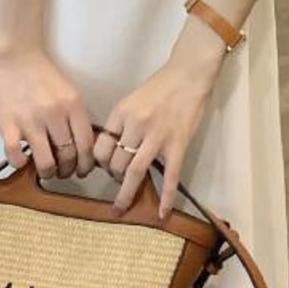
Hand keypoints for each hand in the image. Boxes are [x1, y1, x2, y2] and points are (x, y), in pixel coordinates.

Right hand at [0, 42, 93, 179]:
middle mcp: (54, 114)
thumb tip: (84, 148)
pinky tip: (24, 160)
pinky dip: (21, 165)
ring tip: (47, 169)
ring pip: (46, 163)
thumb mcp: (71, 93)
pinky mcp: (8, 124)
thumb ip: (78, 118)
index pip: (87, 145)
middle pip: (68, 157)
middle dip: (68, 171)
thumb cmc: (45, 76)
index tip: (82, 168)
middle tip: (64, 171)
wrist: (17, 56)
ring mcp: (30, 121)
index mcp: (73, 105)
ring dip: (48, 172)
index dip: (86, 164)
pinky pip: (16, 156)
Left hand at [94, 18, 227, 218]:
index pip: (101, 146)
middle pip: (115, 162)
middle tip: (117, 182)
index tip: (103, 167)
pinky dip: (166, 197)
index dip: (99, 161)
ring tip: (121, 208)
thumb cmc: (160, 85)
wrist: (189, 74)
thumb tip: (111, 149)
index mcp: (122, 113)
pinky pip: (169, 176)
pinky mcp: (178, 145)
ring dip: (126, 194)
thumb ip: (121, 123)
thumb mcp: (132, 98)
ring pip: (135, 173)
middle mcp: (136, 125)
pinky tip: (162, 213)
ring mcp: (158, 136)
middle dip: (113, 177)